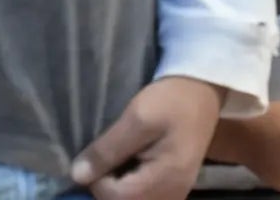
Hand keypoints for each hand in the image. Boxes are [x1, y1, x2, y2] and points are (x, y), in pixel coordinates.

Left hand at [71, 76, 225, 199]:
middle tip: (104, 154)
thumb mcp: (138, 117)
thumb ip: (108, 149)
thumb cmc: (172, 100)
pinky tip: (128, 162)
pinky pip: (143, 196)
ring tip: (115, 157)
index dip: (96, 177)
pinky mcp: (173, 187)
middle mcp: (171, 197)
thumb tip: (77, 176)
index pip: (114, 198)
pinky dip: (129, 184)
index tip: (97, 152)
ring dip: (117, 185)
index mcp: (165, 183)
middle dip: (106, 184)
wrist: (202, 89)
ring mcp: (174, 194)